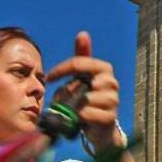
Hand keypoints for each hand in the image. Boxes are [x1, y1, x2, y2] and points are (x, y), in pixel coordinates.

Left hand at [45, 31, 122, 148]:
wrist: (100, 128)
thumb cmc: (88, 99)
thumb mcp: (82, 77)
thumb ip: (82, 57)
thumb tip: (83, 34)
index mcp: (104, 69)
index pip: (79, 63)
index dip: (60, 70)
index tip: (49, 78)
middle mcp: (111, 82)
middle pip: (80, 81)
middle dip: (68, 91)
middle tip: (64, 98)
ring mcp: (113, 99)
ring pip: (83, 98)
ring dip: (72, 105)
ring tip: (73, 110)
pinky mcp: (110, 117)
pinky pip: (87, 113)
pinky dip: (78, 117)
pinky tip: (80, 119)